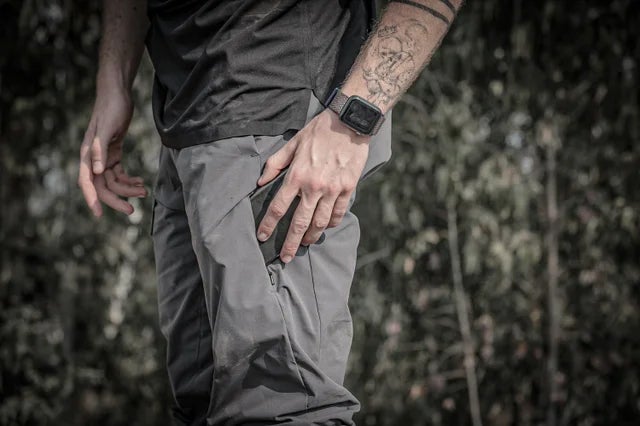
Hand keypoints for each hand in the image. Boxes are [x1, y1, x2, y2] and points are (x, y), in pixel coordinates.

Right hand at [77, 90, 145, 216]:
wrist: (117, 94)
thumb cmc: (111, 108)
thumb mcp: (107, 128)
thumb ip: (100, 149)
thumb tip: (97, 172)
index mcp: (88, 154)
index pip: (87, 182)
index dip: (92, 199)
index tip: (98, 214)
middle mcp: (94, 158)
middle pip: (103, 186)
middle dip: (116, 199)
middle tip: (132, 210)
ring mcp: (103, 157)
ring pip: (113, 181)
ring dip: (128, 189)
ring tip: (144, 191)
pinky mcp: (114, 153)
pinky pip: (120, 173)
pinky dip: (130, 179)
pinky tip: (141, 182)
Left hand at [256, 109, 369, 262]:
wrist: (350, 123)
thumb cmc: (319, 131)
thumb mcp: (293, 143)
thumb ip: (275, 164)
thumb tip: (261, 182)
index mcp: (296, 176)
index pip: (278, 207)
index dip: (269, 225)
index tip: (263, 236)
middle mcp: (314, 186)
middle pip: (299, 222)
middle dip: (291, 243)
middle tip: (285, 257)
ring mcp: (333, 189)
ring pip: (320, 222)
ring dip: (311, 236)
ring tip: (305, 244)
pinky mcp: (348, 188)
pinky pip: (338, 213)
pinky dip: (331, 223)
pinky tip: (325, 226)